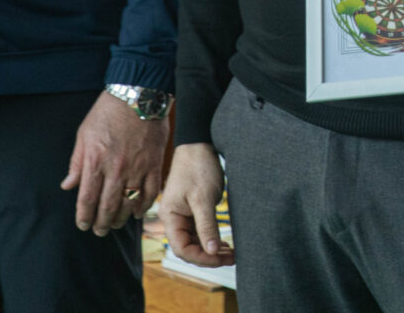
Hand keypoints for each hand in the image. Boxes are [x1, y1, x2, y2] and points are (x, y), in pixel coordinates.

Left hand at [60, 90, 167, 235]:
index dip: (84, 216)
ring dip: (120, 218)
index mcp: (95, 161)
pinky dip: (143, 206)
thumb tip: (68, 185)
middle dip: (101, 223)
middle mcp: (116, 168)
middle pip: (107, 206)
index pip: (87, 198)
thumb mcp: (84, 134)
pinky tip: (137, 212)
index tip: (82, 225)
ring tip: (115, 223)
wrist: (138, 93)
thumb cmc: (108, 112)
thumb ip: (77, 162)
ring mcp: (137, 168)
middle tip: (99, 231)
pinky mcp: (155, 164)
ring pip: (128, 203)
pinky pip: (150, 192)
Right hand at [159, 142, 231, 266]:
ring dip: (213, 249)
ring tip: (233, 253)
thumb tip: (212, 250)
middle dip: (210, 256)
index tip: (222, 258)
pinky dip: (212, 238)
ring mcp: (183, 215)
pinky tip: (226, 243)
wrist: (199, 144)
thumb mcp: (203, 198)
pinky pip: (200, 232)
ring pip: (196, 241)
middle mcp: (174, 219)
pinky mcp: (193, 211)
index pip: (182, 248)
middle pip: (189, 248)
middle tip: (233, 257)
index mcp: (170, 217)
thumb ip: (207, 225)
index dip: (202, 257)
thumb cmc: (198, 167)